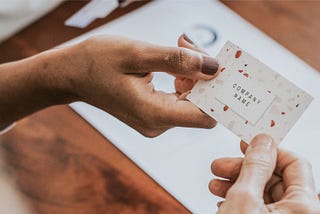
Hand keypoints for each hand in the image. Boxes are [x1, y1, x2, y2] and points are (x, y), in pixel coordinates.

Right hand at [0, 34, 218, 134]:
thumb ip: (177, 60)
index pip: (205, 116)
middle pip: (200, 106)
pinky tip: (173, 62)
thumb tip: (213, 67)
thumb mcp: (137, 54)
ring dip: (193, 74)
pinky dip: (183, 80)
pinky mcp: (153, 113)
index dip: (219, 94)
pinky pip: (179, 99)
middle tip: (190, 46)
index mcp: (153, 114)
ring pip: (191, 101)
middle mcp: (157, 124)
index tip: (223, 68)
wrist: (72, 74)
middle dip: (204, 75)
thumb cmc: (97, 62)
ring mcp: (155, 121)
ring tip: (180, 47)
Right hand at [209, 134, 319, 212]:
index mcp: (304, 206)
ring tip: (216, 184)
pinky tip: (223, 199)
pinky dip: (240, 200)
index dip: (268, 151)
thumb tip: (263, 142)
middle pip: (276, 178)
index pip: (295, 163)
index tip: (247, 146)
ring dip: (237, 184)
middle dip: (244, 169)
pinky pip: (259, 208)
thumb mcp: (244, 199)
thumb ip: (255, 166)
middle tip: (223, 165)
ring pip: (264, 193)